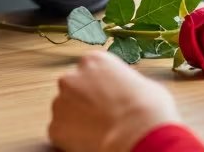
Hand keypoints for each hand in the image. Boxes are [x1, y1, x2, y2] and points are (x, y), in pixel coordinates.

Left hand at [48, 51, 181, 151]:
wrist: (138, 135)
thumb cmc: (148, 109)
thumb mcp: (144, 84)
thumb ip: (127, 83)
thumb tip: (129, 91)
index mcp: (93, 61)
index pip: (91, 70)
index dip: (101, 86)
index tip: (110, 98)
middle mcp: (71, 77)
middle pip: (74, 88)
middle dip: (84, 101)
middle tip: (103, 116)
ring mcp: (60, 102)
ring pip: (65, 110)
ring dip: (76, 119)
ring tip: (99, 130)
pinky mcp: (55, 128)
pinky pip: (61, 132)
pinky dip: (71, 138)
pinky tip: (91, 141)